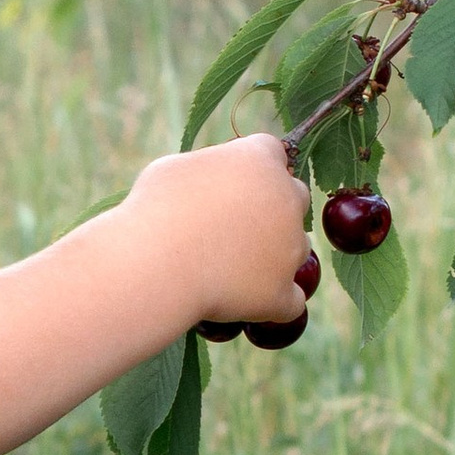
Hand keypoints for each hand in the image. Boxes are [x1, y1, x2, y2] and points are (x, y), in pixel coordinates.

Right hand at [123, 133, 312, 330]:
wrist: (155, 266)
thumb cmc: (155, 210)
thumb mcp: (175, 169)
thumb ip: (209, 170)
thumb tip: (214, 180)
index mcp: (260, 160)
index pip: (272, 153)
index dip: (253, 169)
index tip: (232, 184)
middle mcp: (286, 199)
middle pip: (295, 196)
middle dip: (275, 207)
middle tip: (238, 224)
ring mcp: (291, 248)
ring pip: (299, 247)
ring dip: (277, 254)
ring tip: (237, 267)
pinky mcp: (282, 292)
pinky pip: (291, 300)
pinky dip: (274, 301)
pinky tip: (249, 302)